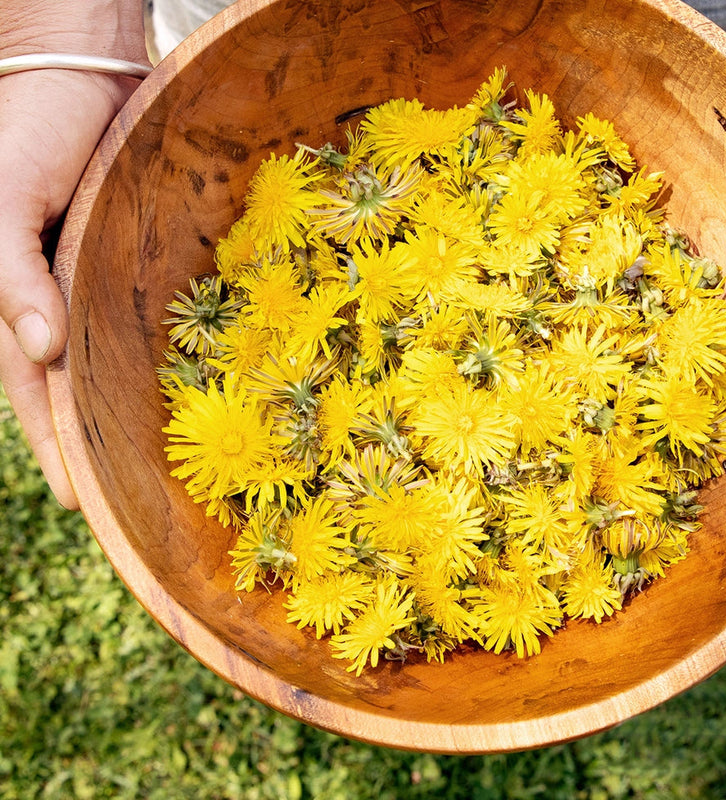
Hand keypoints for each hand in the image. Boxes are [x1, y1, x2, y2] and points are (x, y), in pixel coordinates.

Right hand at [0, 1, 147, 508]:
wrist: (74, 73)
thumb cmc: (23, 128)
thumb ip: (10, 274)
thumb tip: (38, 351)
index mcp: (19, 304)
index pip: (37, 395)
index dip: (58, 450)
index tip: (85, 505)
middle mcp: (62, 305)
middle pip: (79, 393)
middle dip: (98, 447)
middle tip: (134, 501)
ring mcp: (98, 286)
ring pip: (113, 364)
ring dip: (131, 412)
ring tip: (163, 462)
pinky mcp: (133, 262)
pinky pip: (144, 319)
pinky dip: (157, 356)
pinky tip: (182, 385)